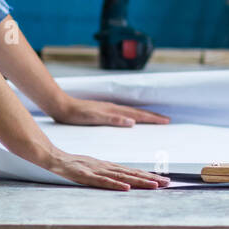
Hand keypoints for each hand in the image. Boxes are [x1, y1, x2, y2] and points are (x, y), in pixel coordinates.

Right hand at [44, 148, 170, 189]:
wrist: (54, 157)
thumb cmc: (73, 164)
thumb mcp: (93, 168)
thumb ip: (106, 173)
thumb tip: (122, 181)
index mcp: (109, 166)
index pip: (132, 171)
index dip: (148, 176)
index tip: (163, 180)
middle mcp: (106, 167)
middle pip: (132, 173)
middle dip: (150, 179)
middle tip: (167, 183)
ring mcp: (97, 171)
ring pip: (122, 177)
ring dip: (139, 181)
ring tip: (154, 185)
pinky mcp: (86, 176)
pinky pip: (102, 181)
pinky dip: (115, 185)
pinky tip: (126, 188)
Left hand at [46, 95, 170, 126]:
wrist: (62, 107)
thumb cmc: (76, 114)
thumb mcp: (94, 118)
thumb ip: (113, 119)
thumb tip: (132, 121)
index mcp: (114, 110)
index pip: (137, 115)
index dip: (152, 118)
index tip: (165, 121)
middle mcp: (113, 108)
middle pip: (137, 112)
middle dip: (152, 116)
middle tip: (166, 120)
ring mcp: (108, 109)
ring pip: (131, 112)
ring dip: (143, 116)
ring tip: (154, 118)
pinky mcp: (102, 112)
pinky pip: (123, 114)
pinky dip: (131, 116)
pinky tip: (130, 120)